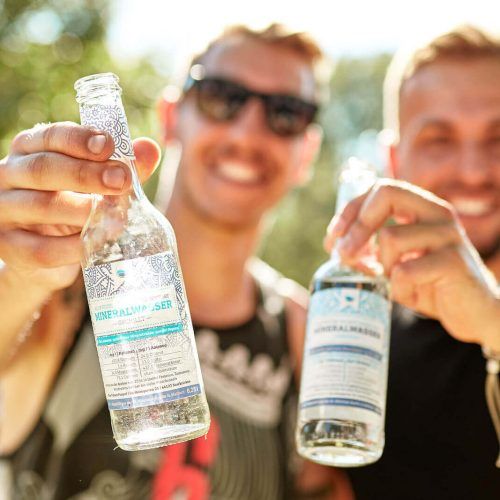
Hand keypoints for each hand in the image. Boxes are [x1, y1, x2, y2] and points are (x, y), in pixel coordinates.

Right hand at [0, 122, 160, 292]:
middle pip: (44, 168)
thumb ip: (121, 167)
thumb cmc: (73, 207)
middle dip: (87, 174)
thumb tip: (150, 149)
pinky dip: (73, 247)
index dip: (80, 139)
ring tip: (117, 216)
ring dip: (84, 210)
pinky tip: (97, 243)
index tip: (109, 145)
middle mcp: (9, 175)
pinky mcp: (10, 248)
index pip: (50, 136)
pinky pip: (42, 249)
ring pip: (41, 206)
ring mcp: (4, 212)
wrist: (45, 256)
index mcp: (30, 150)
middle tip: (122, 181)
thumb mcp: (96, 184)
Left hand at [324, 179, 499, 348]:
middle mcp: (438, 213)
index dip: (350, 211)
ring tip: (396, 284)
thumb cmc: (429, 285)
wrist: (474, 315)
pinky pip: (403, 271)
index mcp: (423, 207)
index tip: (333, 238)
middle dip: (357, 225)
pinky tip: (413, 296)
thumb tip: (337, 245)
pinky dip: (398, 289)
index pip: (380, 189)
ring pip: (390, 239)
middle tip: (342, 255)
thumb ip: (371, 249)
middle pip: (386, 194)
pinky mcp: (453, 262)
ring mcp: (448, 235)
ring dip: (381, 268)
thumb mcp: (396, 263)